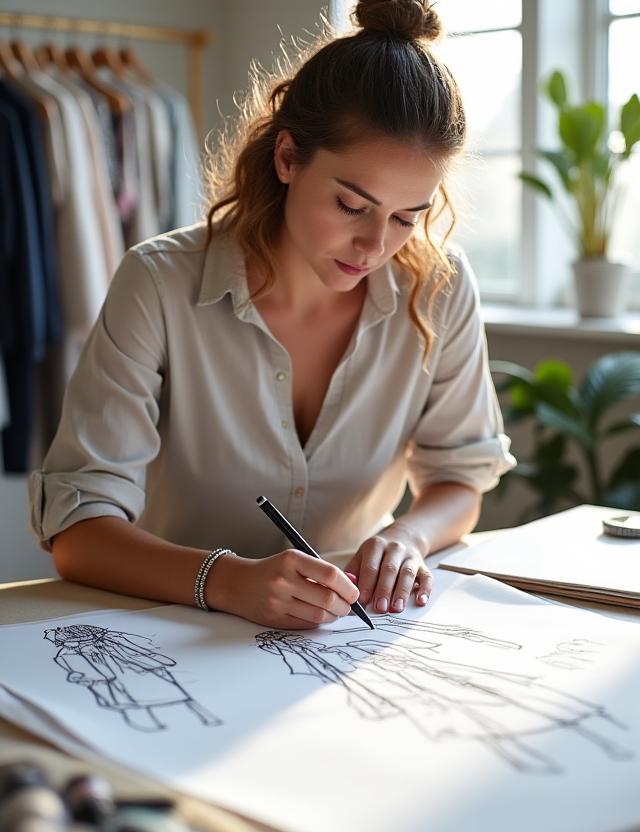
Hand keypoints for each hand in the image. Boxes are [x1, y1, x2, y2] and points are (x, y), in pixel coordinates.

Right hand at [218, 550, 359, 628]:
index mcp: (291, 560)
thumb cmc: (272, 570)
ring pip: (319, 615)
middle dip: (344, 606)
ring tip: (335, 611)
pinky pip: (305, 625)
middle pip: (327, 598)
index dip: (348, 587)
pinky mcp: (274, 619)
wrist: (237, 583)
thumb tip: (352, 585)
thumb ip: (320, 571)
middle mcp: (283, 580)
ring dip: (333, 616)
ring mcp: (278, 601)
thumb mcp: (294, 560)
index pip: (330, 574)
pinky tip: (320, 616)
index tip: (354, 593)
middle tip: (348, 606)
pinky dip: (318, 622)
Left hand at [344, 531, 432, 613]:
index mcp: (375, 545)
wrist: (404, 537)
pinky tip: (421, 601)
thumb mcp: (362, 555)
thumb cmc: (377, 554)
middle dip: (384, 590)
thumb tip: (347, 591)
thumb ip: (353, 572)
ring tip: (397, 608)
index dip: (366, 584)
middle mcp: (394, 548)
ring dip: (402, 592)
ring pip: (407, 574)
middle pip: (389, 570)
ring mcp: (410, 556)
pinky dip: (425, 589)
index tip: (363, 602)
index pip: (370, 566)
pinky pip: (427, 577)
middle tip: (380, 608)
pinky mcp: (423, 565)